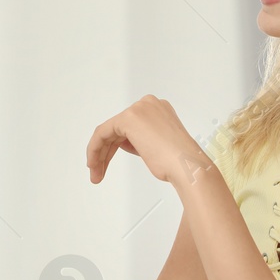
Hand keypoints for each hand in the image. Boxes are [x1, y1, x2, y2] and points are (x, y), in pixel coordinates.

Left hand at [86, 95, 209, 185]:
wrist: (186, 165)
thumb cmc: (177, 162)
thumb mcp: (156, 146)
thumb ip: (140, 139)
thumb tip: (123, 142)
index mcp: (158, 109)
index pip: (129, 127)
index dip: (116, 146)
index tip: (107, 163)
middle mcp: (148, 104)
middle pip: (117, 129)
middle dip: (106, 152)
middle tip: (98, 173)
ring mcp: (138, 109)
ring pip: (108, 132)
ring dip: (100, 155)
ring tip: (96, 175)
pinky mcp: (128, 118)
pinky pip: (102, 133)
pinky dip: (95, 149)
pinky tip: (94, 164)